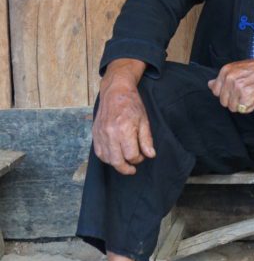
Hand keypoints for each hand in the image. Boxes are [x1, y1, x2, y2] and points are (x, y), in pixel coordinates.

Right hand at [93, 60, 154, 174]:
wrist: (115, 91)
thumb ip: (146, 139)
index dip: (138, 159)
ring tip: (124, 162)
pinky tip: (113, 156)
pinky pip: (99, 152)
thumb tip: (150, 155)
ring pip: (107, 159)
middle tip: (132, 169)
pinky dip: (106, 158)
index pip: (131, 155)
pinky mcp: (95, 133)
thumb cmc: (132, 104)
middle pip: (117, 161)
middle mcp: (111, 134)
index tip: (142, 155)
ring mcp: (101, 134)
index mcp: (125, 130)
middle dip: (126, 168)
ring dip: (116, 163)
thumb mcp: (144, 120)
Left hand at [208, 57, 253, 112]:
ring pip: (233, 107)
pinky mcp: (247, 95)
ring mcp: (238, 87)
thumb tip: (210, 84)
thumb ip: (223, 78)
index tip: (235, 90)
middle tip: (245, 93)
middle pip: (224, 102)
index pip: (215, 91)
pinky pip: (244, 109)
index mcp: (225, 71)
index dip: (226, 94)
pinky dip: (250, 107)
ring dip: (242, 104)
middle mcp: (230, 78)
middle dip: (234, 101)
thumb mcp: (236, 68)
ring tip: (251, 94)